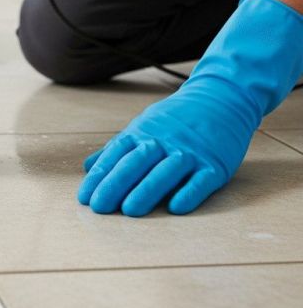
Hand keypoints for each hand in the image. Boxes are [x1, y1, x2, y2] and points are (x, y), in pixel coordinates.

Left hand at [78, 0, 302, 215]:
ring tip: (130, 211)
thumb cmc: (176, 118)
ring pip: (166, 172)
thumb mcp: (142, 126)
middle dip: (116, 185)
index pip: (116, 156)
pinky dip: (189, 193)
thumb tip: (88, 167)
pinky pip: (202, 180)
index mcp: (142, 133)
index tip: (84, 197)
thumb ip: (116, 149)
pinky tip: (176, 208)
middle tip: (100, 207)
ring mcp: (190, 152)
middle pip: (136, 163)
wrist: (222, 97)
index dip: (99, 177)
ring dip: (147, 191)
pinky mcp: (215, 163)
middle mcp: (163, 141)